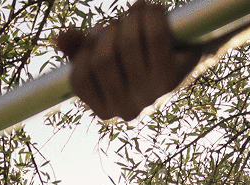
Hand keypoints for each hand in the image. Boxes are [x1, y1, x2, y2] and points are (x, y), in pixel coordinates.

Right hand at [55, 0, 202, 121]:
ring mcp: (150, 96)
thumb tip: (61, 39)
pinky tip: (151, 10)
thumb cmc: (140, 53)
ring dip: (131, 18)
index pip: (80, 78)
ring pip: (128, 44)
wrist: (188, 52)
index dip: (85, 49)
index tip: (98, 34)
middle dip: (110, 29)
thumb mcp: (106, 52)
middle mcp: (126, 109)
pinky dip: (151, 15)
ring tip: (138, 12)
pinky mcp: (171, 77)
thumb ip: (80, 48)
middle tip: (121, 22)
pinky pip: (154, 37)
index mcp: (105, 109)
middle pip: (103, 58)